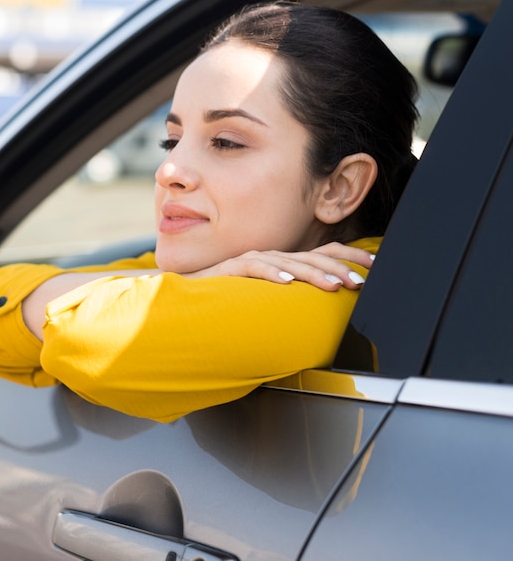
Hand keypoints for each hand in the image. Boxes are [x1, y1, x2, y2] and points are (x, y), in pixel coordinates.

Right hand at [185, 242, 375, 289]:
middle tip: (360, 281)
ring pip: (288, 263)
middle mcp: (271, 257)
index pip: (322, 253)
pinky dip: (272, 274)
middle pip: (311, 257)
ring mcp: (251, 260)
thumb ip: (291, 297)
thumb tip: (322, 308)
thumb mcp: (266, 295)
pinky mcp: (231, 268)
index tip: (374, 265)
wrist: (187, 291)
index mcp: (283, 262)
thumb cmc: (228, 294)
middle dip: (339, 267)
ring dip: (313, 273)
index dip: (349, 256)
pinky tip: (287, 283)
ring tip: (333, 284)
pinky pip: (254, 269)